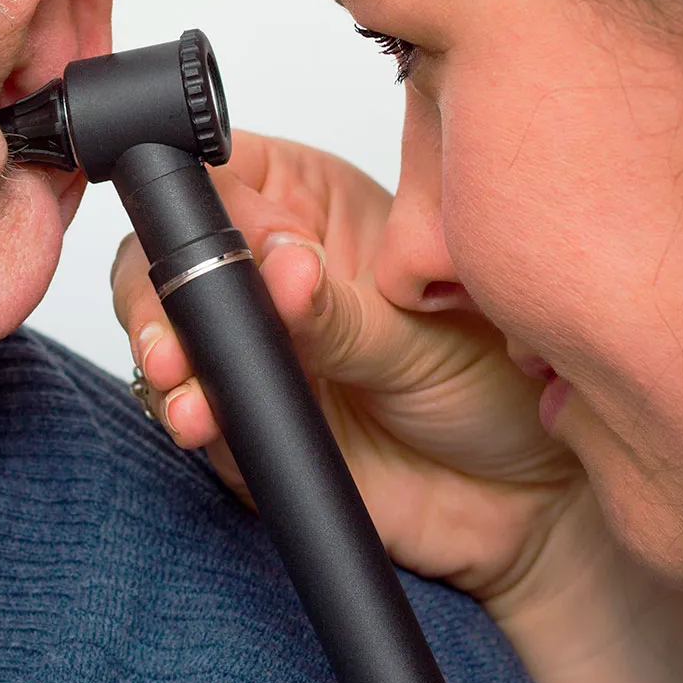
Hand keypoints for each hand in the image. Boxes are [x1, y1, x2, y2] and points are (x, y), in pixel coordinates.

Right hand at [112, 131, 584, 599]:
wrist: (520, 504)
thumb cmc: (496, 387)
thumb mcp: (421, 337)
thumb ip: (339, 309)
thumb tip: (281, 269)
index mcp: (312, 208)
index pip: (224, 179)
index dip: (201, 203)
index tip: (220, 245)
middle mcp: (269, 273)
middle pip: (172, 254)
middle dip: (162, 290)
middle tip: (179, 330)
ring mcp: (251, 347)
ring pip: (168, 329)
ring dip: (163, 351)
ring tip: (182, 380)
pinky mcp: (243, 418)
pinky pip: (193, 407)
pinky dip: (185, 411)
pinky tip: (198, 417)